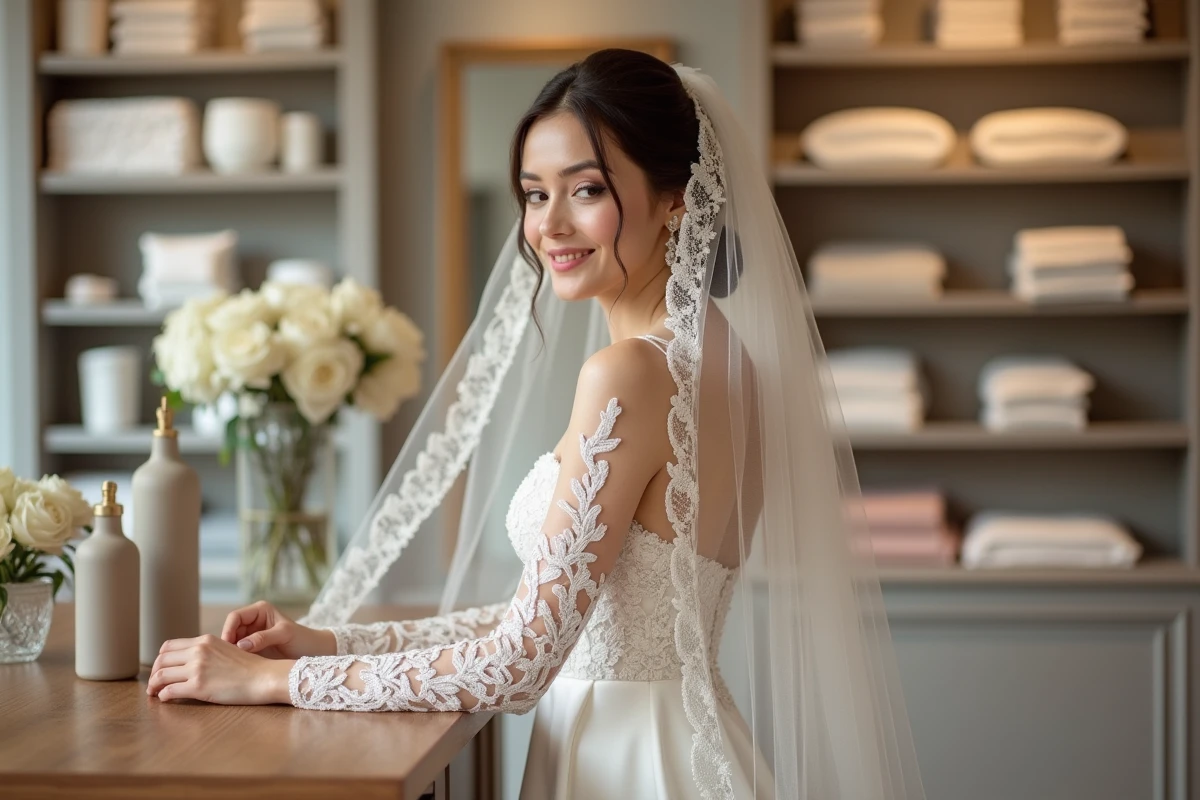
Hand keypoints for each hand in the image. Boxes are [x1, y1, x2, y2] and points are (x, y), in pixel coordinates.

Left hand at [147, 634, 292, 704]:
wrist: (264, 677)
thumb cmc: (249, 668)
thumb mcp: (226, 650)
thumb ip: (207, 652)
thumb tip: (189, 663)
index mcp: (204, 640)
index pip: (169, 646)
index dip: (161, 659)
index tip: (161, 670)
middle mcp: (198, 651)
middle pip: (161, 660)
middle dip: (153, 673)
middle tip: (153, 685)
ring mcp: (197, 668)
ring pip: (160, 676)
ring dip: (153, 686)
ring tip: (155, 693)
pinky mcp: (198, 686)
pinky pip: (169, 691)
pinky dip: (163, 696)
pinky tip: (166, 699)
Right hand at [220, 600, 336, 658]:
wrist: (314, 653)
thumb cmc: (303, 639)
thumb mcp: (284, 635)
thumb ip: (264, 637)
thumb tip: (241, 645)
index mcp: (260, 611)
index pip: (235, 617)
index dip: (228, 630)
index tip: (227, 645)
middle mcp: (253, 622)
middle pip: (231, 630)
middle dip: (227, 643)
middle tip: (225, 658)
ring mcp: (252, 636)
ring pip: (232, 643)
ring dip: (230, 652)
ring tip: (229, 664)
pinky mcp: (253, 650)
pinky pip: (238, 653)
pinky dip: (235, 659)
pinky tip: (235, 668)